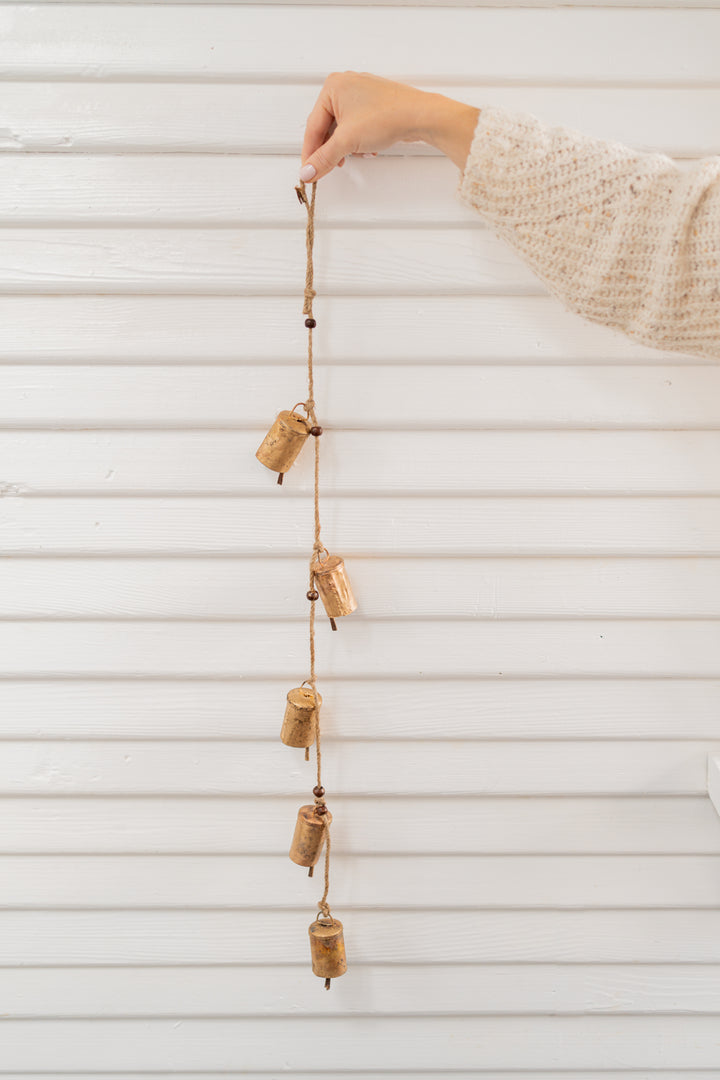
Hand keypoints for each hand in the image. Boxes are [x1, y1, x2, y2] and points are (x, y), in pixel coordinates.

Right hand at [299, 70, 435, 182]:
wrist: (420, 116)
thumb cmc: (387, 116)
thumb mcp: (347, 142)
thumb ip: (324, 158)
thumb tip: (308, 171)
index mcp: (332, 87)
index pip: (313, 126)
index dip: (310, 152)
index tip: (308, 171)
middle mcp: (344, 85)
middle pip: (327, 127)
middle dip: (332, 149)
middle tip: (331, 167)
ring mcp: (360, 93)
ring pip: (343, 129)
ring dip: (348, 147)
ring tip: (358, 154)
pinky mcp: (373, 103)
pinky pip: (357, 126)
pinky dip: (359, 140)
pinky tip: (369, 148)